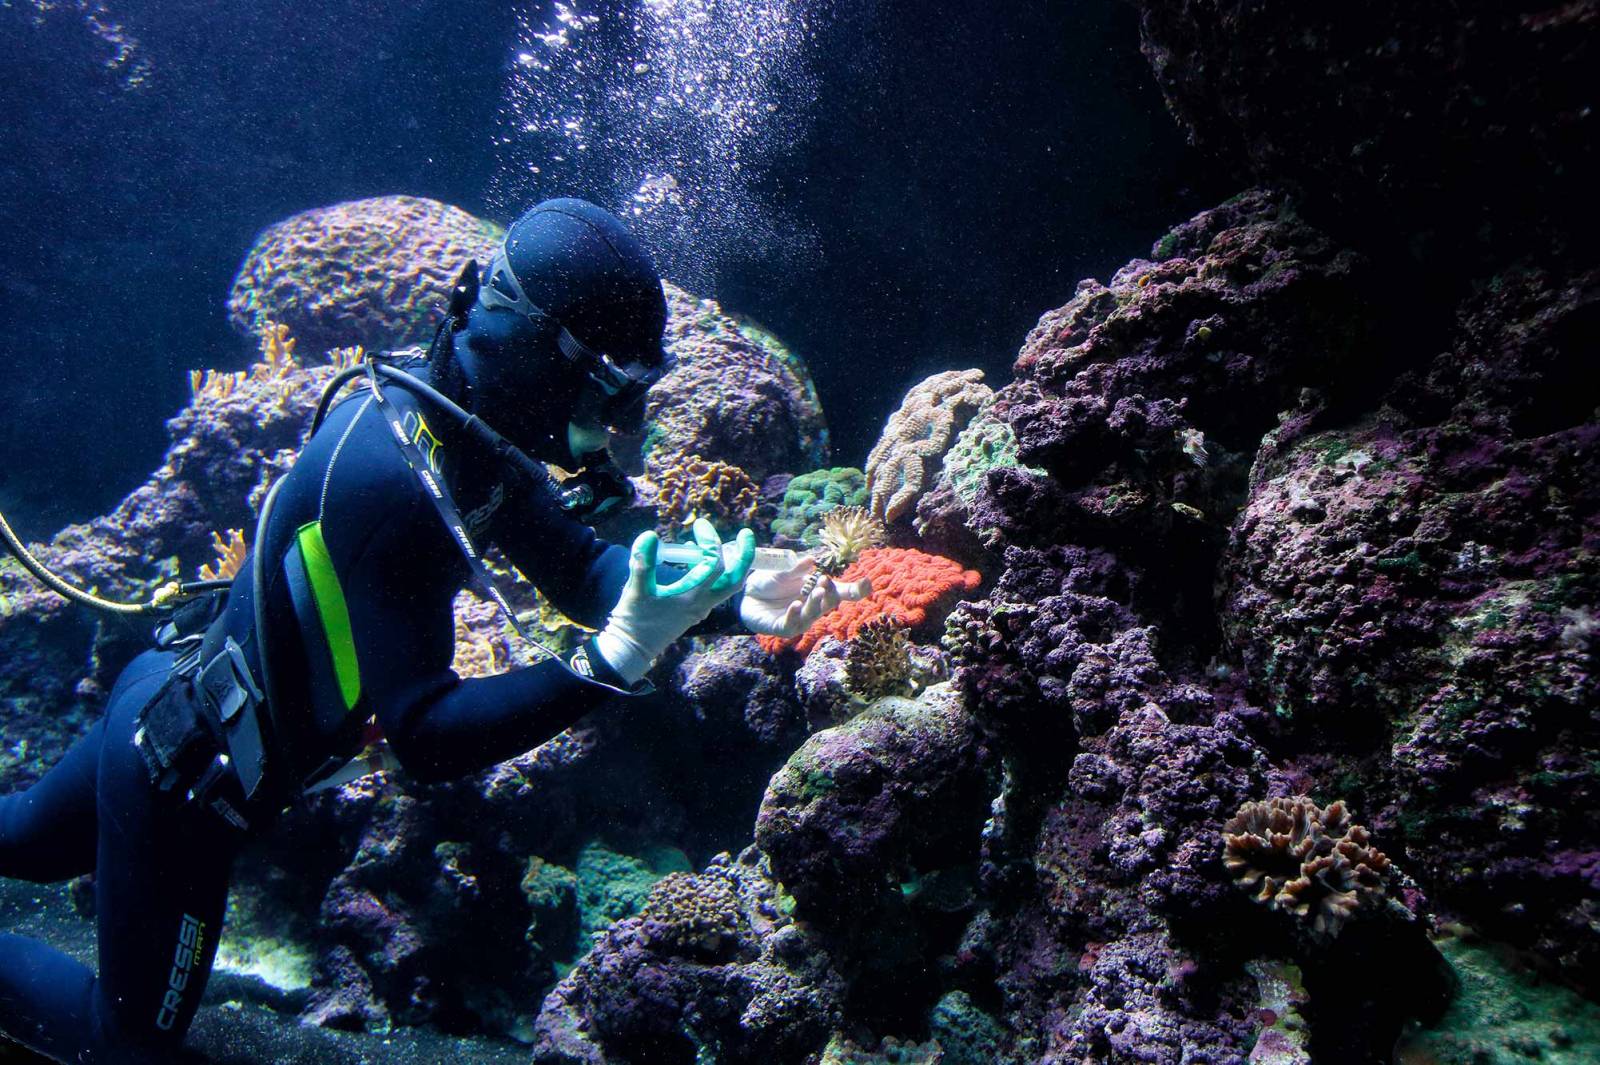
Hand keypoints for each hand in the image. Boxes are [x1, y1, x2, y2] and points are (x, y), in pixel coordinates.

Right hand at [595, 518, 755, 682]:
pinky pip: (714, 589)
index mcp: (692, 598)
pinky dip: (714, 572)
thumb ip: (643, 562)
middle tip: (745, 535)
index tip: (699, 525)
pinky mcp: (695, 611)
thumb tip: (649, 535)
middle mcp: (703, 604)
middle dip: (744, 556)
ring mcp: (701, 609)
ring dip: (731, 564)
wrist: (632, 648)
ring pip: (727, 586)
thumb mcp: (635, 589)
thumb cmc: (633, 621)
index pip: (715, 566)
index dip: (711, 542)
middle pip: (735, 580)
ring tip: (720, 543)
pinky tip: (696, 558)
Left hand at [739, 554, 870, 638]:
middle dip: (830, 593)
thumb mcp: (783, 571)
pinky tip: (796, 605)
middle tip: (825, 581)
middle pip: (829, 603)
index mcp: (818, 591)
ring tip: (816, 591)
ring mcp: (799, 620)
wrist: (746, 595)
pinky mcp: (783, 628)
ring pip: (813, 615)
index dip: (856, 590)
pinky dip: (795, 615)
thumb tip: (811, 560)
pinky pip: (792, 624)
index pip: (841, 592)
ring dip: (815, 603)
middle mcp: (812, 607)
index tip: (867, 582)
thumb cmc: (770, 583)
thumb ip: (796, 568)